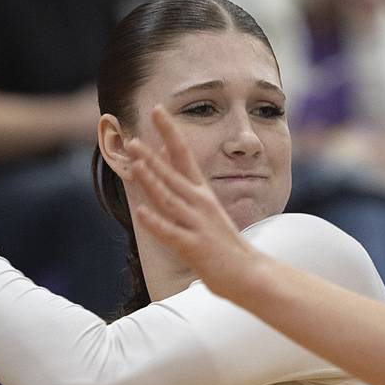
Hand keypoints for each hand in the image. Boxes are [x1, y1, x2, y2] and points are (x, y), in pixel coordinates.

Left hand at [125, 106, 263, 299]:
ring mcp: (197, 226)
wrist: (250, 274)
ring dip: (152, 181)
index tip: (158, 111)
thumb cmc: (224, 246)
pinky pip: (172, 234)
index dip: (170, 132)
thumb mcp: (207, 211)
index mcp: (202, 194)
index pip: (184, 155)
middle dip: (152, 155)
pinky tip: (141, 214)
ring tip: (135, 164)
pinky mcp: (194, 248)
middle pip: (173, 175)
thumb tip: (169, 167)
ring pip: (169, 199)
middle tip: (134, 138)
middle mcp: (200, 205)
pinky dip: (157, 223)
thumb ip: (187, 189)